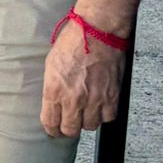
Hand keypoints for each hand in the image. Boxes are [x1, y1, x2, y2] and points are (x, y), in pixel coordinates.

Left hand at [41, 20, 125, 136]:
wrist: (97, 32)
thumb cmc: (72, 42)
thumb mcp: (50, 64)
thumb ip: (52, 86)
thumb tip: (52, 100)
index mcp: (54, 90)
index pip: (50, 122)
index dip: (51, 129)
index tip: (53, 130)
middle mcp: (74, 99)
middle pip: (71, 130)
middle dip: (68, 128)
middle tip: (68, 123)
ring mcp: (94, 99)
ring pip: (90, 126)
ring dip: (86, 121)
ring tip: (84, 112)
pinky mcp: (112, 97)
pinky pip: (108, 117)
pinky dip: (104, 114)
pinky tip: (100, 106)